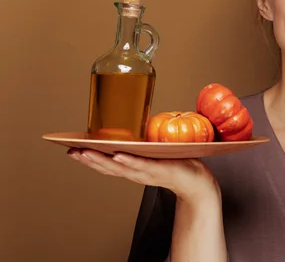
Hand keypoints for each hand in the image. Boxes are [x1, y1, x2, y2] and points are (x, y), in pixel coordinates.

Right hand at [67, 149, 219, 202]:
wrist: (198, 181)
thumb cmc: (177, 162)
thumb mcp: (155, 151)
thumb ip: (144, 141)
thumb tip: (135, 118)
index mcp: (134, 167)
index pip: (107, 163)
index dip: (88, 157)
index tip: (70, 149)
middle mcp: (136, 172)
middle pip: (107, 166)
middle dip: (88, 159)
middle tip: (70, 151)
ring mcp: (147, 172)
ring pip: (120, 167)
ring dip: (101, 160)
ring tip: (86, 153)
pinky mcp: (160, 170)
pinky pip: (141, 165)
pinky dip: (128, 161)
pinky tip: (117, 156)